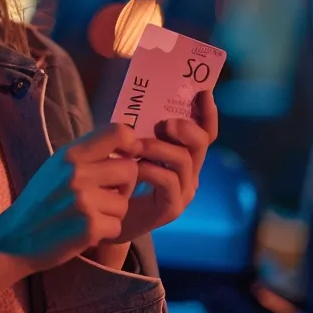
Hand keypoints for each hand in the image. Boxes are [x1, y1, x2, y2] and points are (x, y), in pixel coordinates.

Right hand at [0, 124, 140, 300]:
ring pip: (124, 203)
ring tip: (88, 217)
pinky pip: (117, 226)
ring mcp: (84, 201)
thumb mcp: (56, 168)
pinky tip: (85, 232)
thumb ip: (87, 155)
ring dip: (111, 214)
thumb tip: (127, 143)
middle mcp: (77, 173)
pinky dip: (105, 233)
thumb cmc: (39, 203)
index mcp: (71, 155)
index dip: (131, 145)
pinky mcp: (89, 227)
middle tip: (106, 197)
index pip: (118, 133)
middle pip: (130, 170)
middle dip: (123, 187)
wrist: (13, 239)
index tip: (128, 158)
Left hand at [113, 91, 219, 243]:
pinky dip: (151, 170)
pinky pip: (168, 181)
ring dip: (159, 148)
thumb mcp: (130, 148)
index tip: (203, 93)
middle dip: (184, 128)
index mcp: (185, 156)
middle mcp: (190, 173)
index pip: (206, 133)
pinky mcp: (172, 208)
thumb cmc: (117, 178)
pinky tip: (134, 167)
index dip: (208, 113)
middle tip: (162, 124)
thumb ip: (140, 129)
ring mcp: (184, 192)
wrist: (104, 218)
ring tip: (137, 145)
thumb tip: (140, 98)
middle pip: (201, 143)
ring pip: (184, 161)